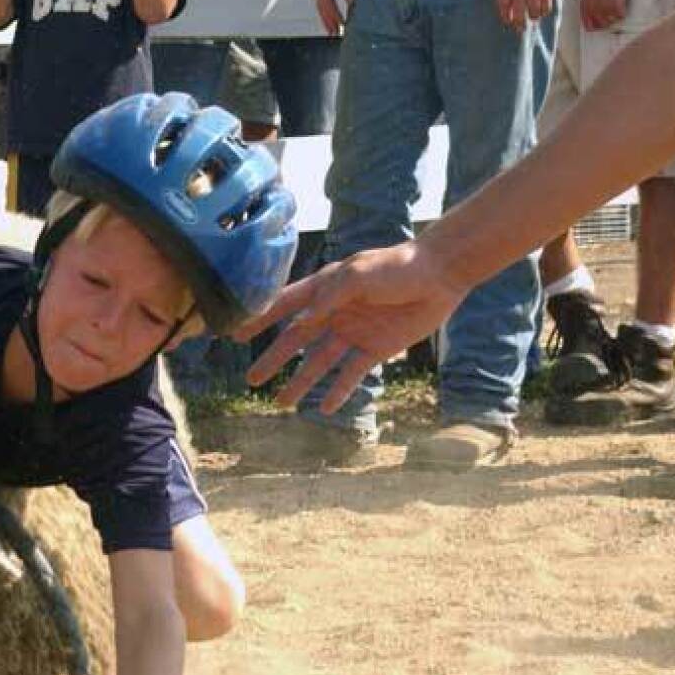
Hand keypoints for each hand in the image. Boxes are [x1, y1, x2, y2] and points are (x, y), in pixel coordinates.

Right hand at [239, 241, 470, 413]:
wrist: (439, 277)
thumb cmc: (397, 266)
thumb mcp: (358, 274)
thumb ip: (330, 295)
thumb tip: (304, 319)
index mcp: (325, 288)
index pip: (284, 305)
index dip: (260, 319)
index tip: (235, 335)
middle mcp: (334, 312)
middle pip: (296, 340)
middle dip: (274, 359)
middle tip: (252, 379)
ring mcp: (354, 332)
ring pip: (320, 362)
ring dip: (301, 382)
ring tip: (282, 403)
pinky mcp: (376, 348)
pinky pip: (352, 373)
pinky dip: (339, 390)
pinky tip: (325, 408)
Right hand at [314, 0, 358, 34]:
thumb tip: (351, 4)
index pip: (327, 4)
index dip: (334, 17)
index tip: (342, 27)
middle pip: (320, 6)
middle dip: (327, 21)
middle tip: (333, 34)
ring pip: (320, 2)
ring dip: (326, 16)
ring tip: (332, 27)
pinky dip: (326, 7)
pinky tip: (332, 11)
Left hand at [497, 0, 556, 28]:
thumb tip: (508, 5)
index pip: (503, 4)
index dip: (505, 17)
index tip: (507, 21)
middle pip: (518, 12)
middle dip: (519, 24)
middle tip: (520, 28)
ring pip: (534, 9)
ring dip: (534, 17)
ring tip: (533, 17)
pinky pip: (546, 1)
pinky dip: (545, 9)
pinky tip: (543, 9)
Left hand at [579, 0, 628, 30]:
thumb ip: (589, 4)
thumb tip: (595, 17)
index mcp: (585, 6)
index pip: (588, 26)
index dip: (596, 27)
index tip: (602, 23)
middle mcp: (593, 10)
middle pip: (602, 26)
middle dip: (608, 20)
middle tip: (613, 11)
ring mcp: (604, 9)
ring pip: (613, 21)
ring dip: (616, 14)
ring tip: (617, 2)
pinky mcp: (616, 6)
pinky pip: (622, 15)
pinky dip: (623, 10)